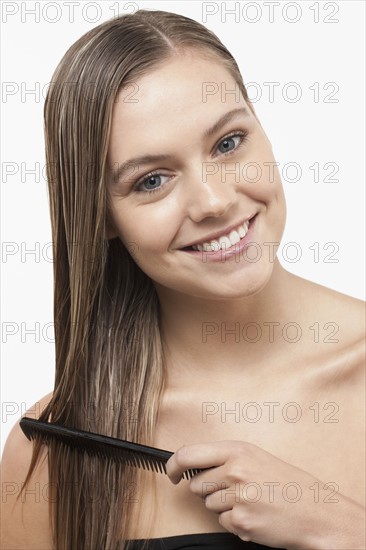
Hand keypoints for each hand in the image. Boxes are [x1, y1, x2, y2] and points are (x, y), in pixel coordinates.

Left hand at [166, 440, 346, 549]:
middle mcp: (234, 471)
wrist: (316, 510)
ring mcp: (237, 497)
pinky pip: (221, 522)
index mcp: (237, 450)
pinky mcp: (240, 521)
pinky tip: (255, 514)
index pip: (188, 454)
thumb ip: (224, 458)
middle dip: (209, 490)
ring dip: (224, 506)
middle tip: (236, 489)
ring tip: (251, 500)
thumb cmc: (287, 482)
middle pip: (197, 485)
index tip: (172, 474)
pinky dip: (234, 521)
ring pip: (208, 505)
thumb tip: (192, 465)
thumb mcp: (255, 457)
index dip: (173, 465)